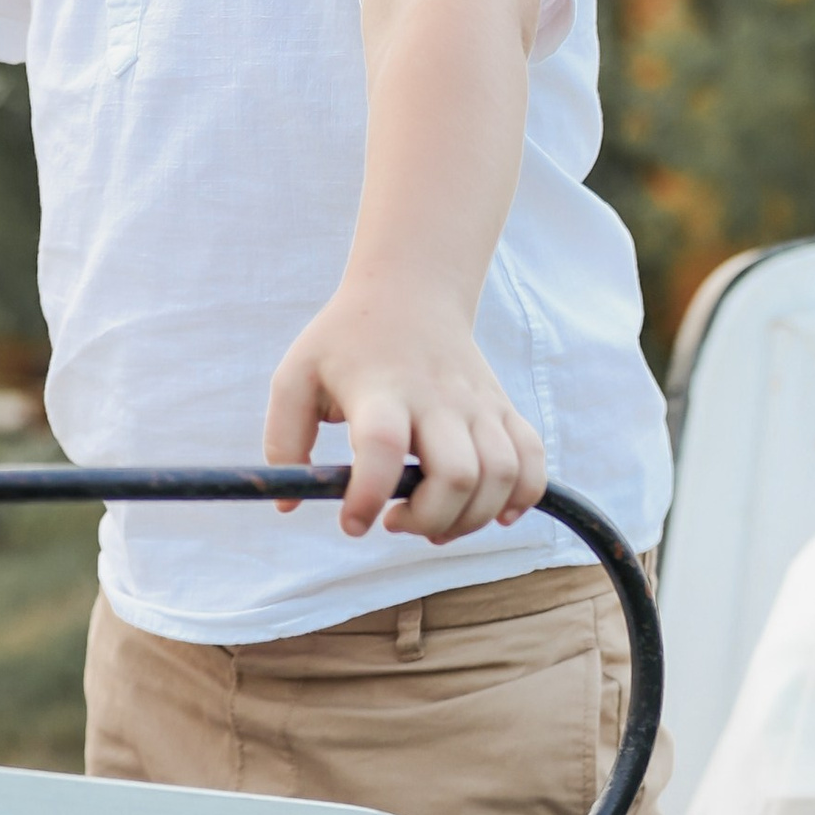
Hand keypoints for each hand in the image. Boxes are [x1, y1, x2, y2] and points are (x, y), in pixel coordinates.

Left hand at [262, 276, 545, 542]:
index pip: (383, 447)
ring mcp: (478, 403)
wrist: (412, 290)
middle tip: (396, 521)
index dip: (369, 495)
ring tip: (435, 522)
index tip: (353, 523)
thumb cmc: (345, 342)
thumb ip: (283, 440)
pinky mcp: (503, 409)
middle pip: (457, 474)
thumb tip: (289, 505)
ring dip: (471, 519)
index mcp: (381, 389)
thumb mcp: (296, 377)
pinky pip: (532, 462)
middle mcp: (437, 397)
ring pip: (501, 476)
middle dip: (429, 519)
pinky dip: (522, 498)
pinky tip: (492, 512)